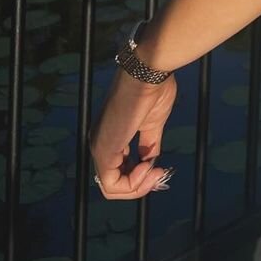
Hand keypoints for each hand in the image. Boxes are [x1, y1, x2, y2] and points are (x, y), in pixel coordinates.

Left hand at [89, 67, 176, 198]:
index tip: (161, 169)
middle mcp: (100, 143)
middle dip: (140, 185)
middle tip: (160, 175)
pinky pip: (112, 184)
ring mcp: (99, 147)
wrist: (149, 73)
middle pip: (115, 183)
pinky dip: (132, 184)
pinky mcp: (103, 150)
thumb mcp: (153, 123)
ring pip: (111, 187)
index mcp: (112, 136)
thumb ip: (149, 144)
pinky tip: (147, 168)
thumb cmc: (153, 91)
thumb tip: (151, 162)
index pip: (120, 170)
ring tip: (156, 172)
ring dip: (138, 186)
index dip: (140, 177)